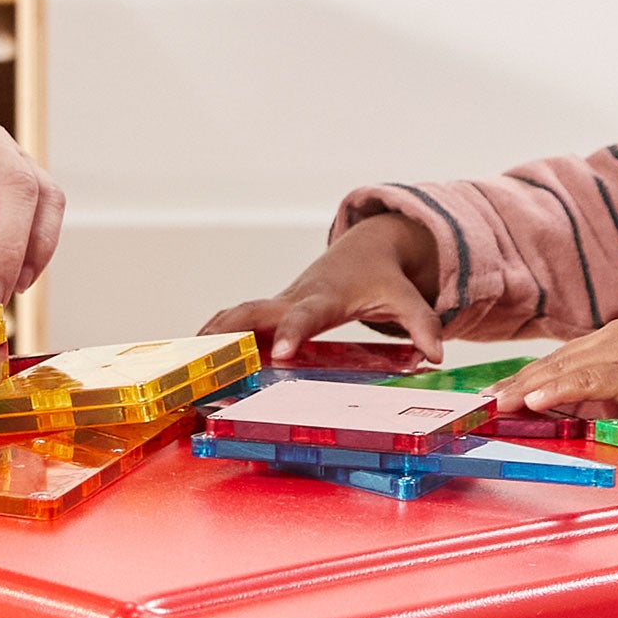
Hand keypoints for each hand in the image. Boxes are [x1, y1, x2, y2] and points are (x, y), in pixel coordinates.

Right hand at [206, 215, 440, 362]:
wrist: (363, 252)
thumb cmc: (381, 279)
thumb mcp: (405, 299)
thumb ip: (421, 324)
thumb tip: (437, 354)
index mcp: (323, 298)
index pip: (303, 316)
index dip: (289, 333)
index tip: (277, 355)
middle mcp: (292, 300)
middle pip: (250, 312)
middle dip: (227, 333)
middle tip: (201, 359)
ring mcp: (276, 305)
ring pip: (235, 315)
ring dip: (209, 337)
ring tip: (180, 365)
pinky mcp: (269, 311)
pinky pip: (235, 323)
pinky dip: (211, 338)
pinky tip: (190, 359)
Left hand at [500, 319, 617, 421]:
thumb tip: (596, 411)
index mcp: (616, 339)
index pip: (562, 359)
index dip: (527, 376)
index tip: (499, 392)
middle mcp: (614, 338)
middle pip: (553, 363)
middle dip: (513, 383)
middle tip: (480, 401)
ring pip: (564, 370)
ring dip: (524, 387)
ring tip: (493, 403)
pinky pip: (590, 381)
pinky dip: (558, 390)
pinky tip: (533, 399)